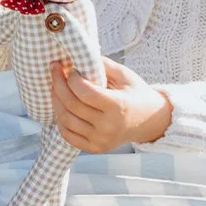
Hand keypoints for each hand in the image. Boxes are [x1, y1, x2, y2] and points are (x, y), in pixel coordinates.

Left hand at [50, 57, 172, 152]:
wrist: (151, 121)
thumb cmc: (136, 94)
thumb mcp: (125, 75)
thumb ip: (102, 65)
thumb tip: (77, 56)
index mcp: (117, 106)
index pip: (84, 92)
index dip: (71, 78)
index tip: (69, 69)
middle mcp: (108, 126)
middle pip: (71, 105)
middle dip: (57, 84)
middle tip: (54, 71)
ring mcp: (101, 140)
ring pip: (65, 121)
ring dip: (56, 101)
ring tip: (56, 88)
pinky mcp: (95, 149)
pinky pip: (68, 136)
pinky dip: (60, 121)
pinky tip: (61, 107)